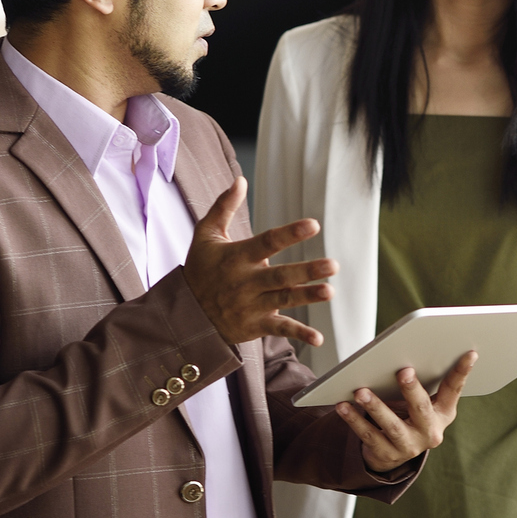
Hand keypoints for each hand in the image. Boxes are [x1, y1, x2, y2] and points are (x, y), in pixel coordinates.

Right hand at [183, 177, 335, 345]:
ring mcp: (251, 305)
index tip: (313, 225)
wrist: (184, 315)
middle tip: (332, 265)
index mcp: (237, 257)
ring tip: (330, 291)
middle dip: (306, 271)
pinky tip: (319, 338)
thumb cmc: (199, 269)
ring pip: (283, 300)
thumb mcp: (206, 235)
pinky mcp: (254, 325)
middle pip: (280, 276)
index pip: (267, 242)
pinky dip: (299, 334)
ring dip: (307, 296)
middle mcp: (245, 282)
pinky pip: (279, 329)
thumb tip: (240, 179)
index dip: (290, 234)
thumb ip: (224, 207)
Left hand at [337, 352, 477, 472]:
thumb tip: (405, 351)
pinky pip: (368, 436)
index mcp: (443, 413)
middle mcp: (430, 432)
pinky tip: (343, 406)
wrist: (393, 452)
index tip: (470, 353)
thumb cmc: (408, 414)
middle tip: (403, 371)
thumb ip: (420, 382)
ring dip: (375, 407)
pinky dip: (354, 420)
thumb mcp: (422, 402)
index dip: (462, 371)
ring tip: (361, 391)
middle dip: (412, 389)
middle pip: (421, 408)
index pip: (454, 389)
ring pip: (391, 425)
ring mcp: (409, 446)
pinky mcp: (387, 455)